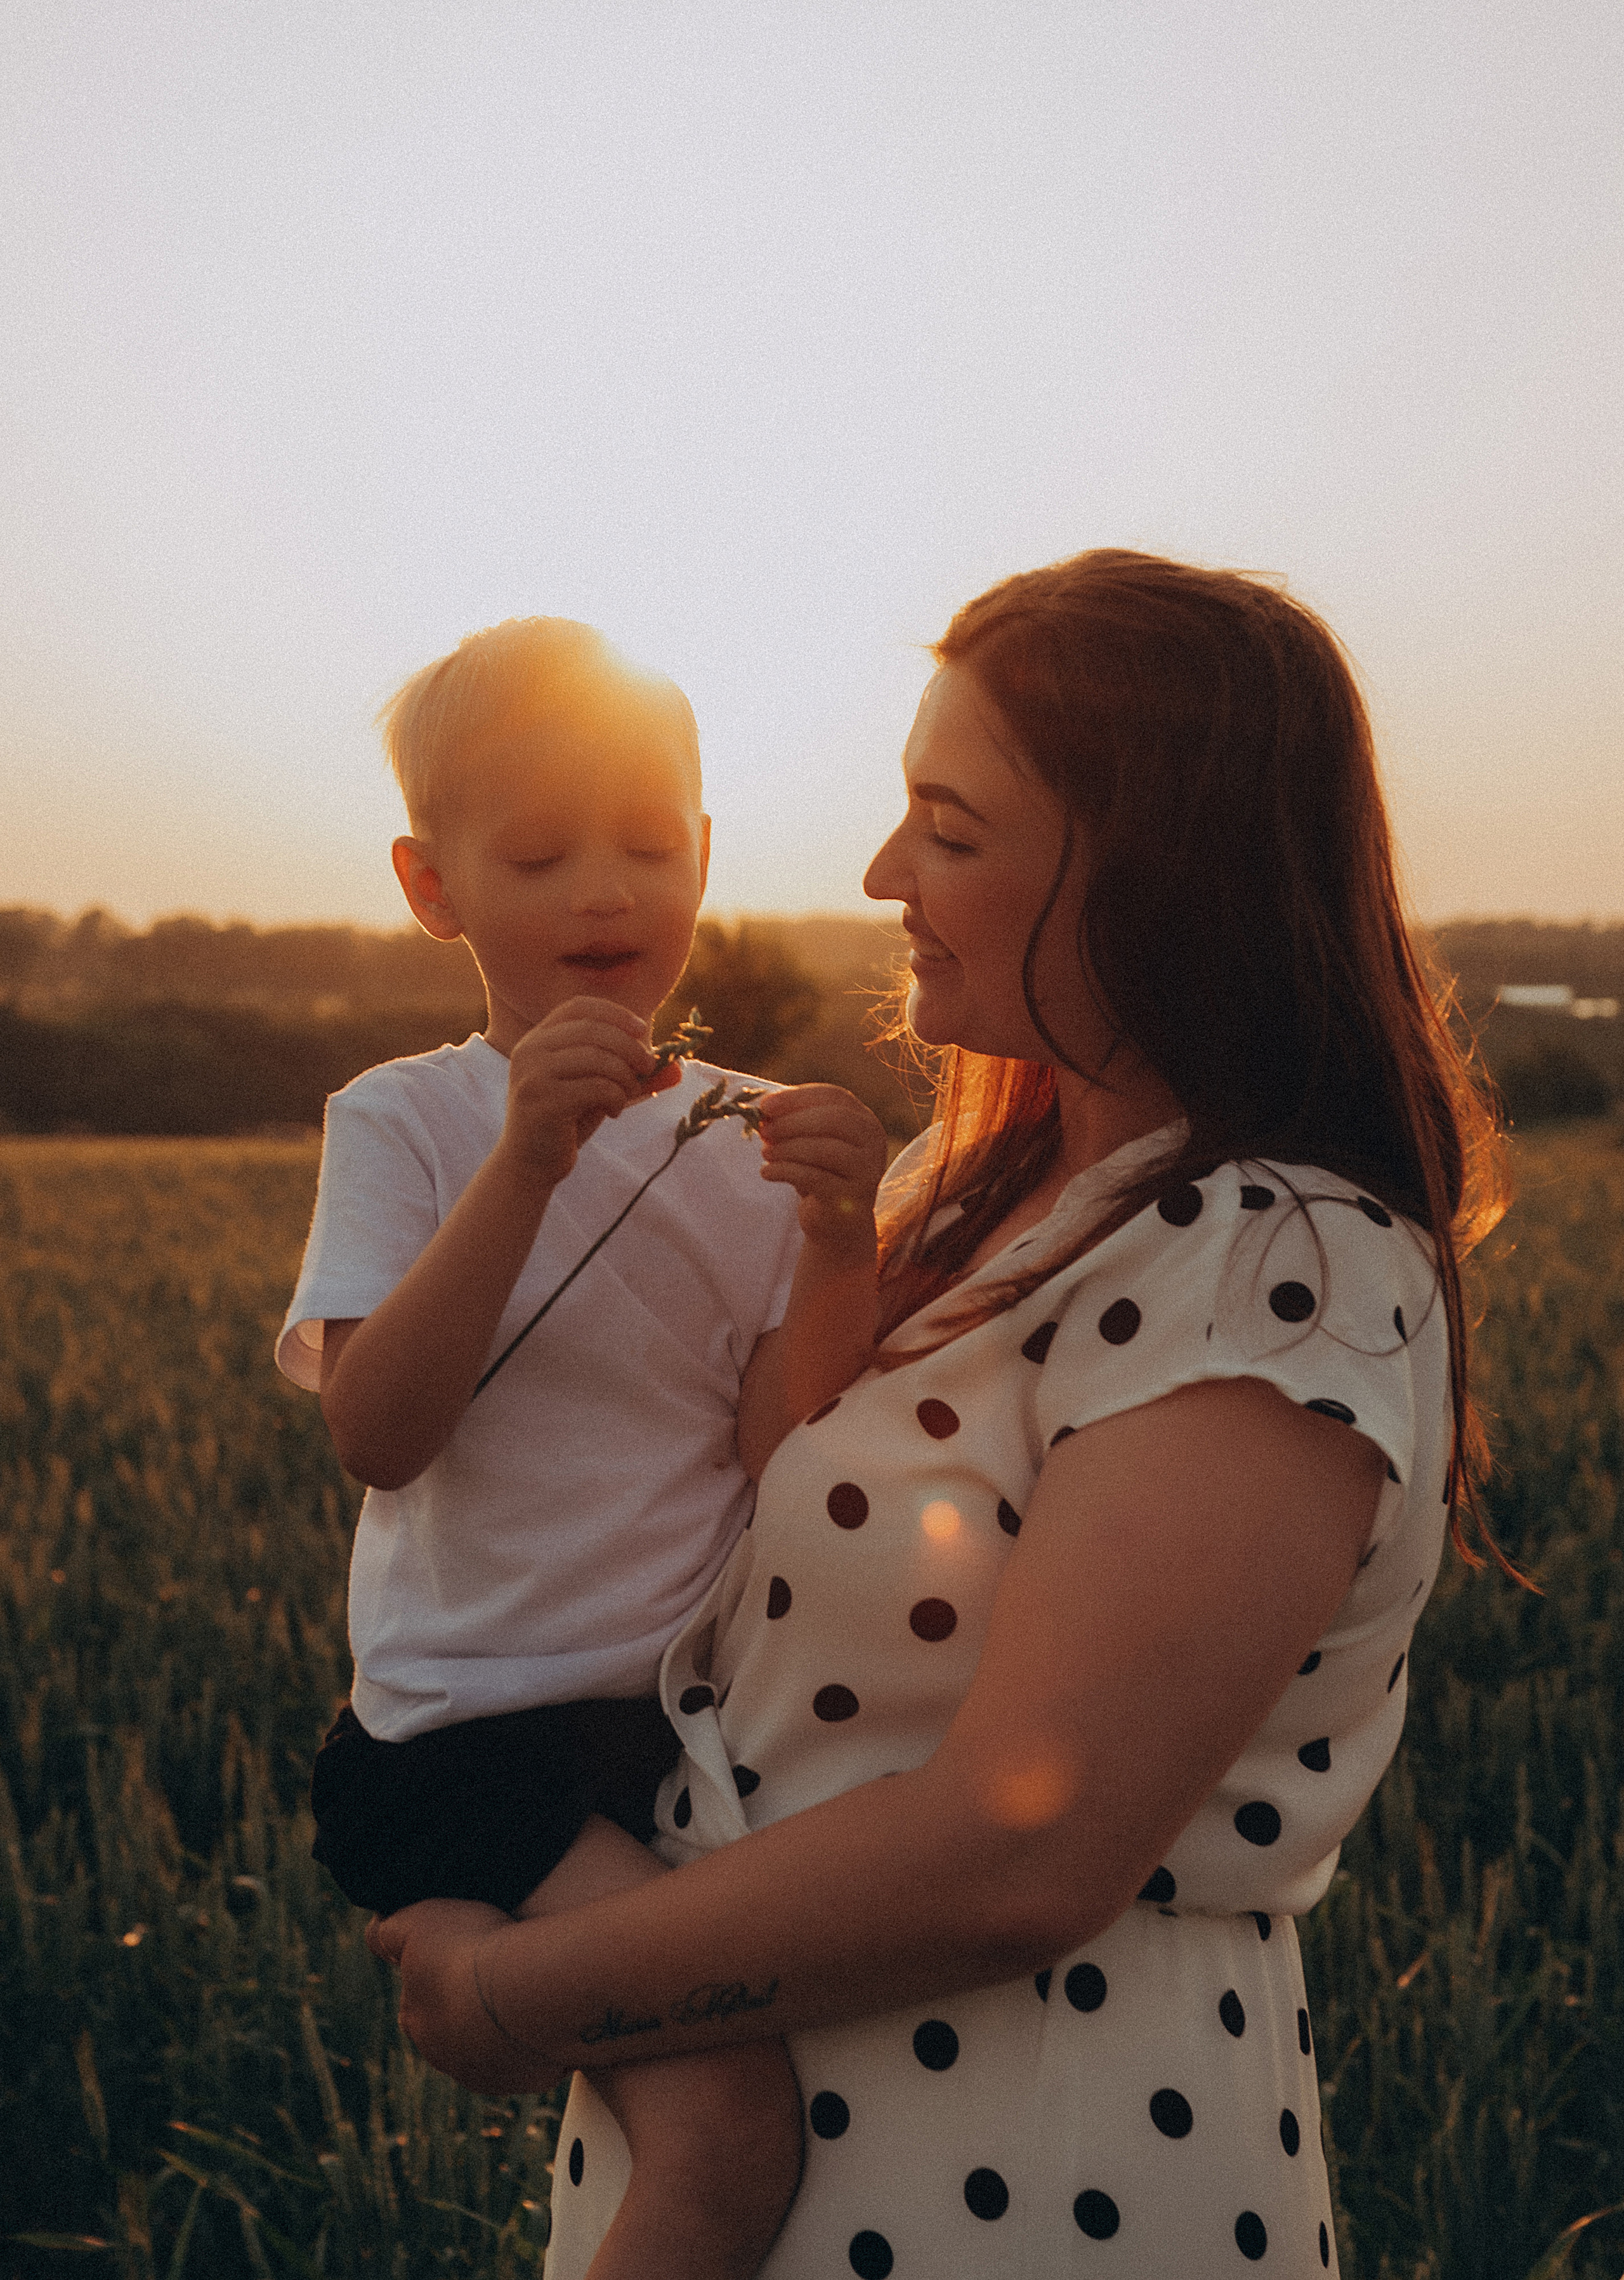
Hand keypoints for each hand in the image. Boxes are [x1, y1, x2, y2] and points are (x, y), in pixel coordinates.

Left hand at [367, 1899, 561, 2094]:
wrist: (529, 1991)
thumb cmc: (473, 1952)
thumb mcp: (416, 1923)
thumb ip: (387, 1931)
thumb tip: (375, 1934)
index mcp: (417, 2022)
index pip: (419, 1999)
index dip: (439, 1970)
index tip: (465, 1949)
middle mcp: (448, 2058)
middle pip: (457, 2027)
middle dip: (472, 2003)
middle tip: (500, 1965)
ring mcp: (491, 2073)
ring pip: (495, 2044)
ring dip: (508, 2020)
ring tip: (529, 1983)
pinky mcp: (530, 2078)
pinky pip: (534, 2053)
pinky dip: (539, 2033)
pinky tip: (550, 2005)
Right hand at [500, 998, 680, 1188]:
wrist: (530, 1164)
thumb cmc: (566, 1122)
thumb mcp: (599, 1091)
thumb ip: (632, 1076)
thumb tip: (677, 1069)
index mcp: (539, 1039)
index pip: (579, 1007)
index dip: (615, 1013)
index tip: (642, 1029)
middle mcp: (530, 1050)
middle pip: (593, 1030)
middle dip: (629, 1047)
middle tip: (648, 1067)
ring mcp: (533, 1074)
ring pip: (596, 1057)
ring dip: (624, 1076)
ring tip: (627, 1095)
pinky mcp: (542, 1101)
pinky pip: (595, 1087)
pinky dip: (615, 1097)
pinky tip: (613, 1112)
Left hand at [755, 1085, 887, 1258]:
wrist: (838, 1224)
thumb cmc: (821, 1174)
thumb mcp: (809, 1143)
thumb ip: (792, 1123)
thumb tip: (763, 1111)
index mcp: (864, 1120)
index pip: (834, 1096)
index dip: (797, 1098)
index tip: (765, 1105)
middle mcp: (873, 1142)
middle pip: (833, 1119)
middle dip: (792, 1122)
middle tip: (764, 1130)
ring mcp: (867, 1170)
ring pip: (825, 1149)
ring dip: (787, 1148)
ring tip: (765, 1153)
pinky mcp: (853, 1197)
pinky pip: (815, 1178)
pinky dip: (785, 1171)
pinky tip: (767, 1173)